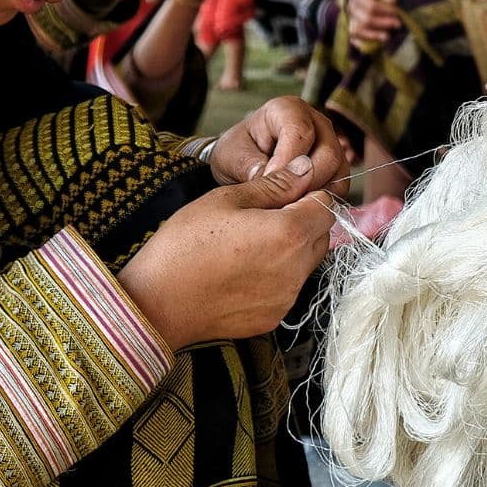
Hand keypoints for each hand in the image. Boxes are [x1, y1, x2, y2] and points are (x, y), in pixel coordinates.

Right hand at [117, 162, 336, 346]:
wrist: (158, 303)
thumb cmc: (186, 245)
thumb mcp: (226, 200)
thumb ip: (274, 185)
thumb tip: (305, 168)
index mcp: (290, 233)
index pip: (327, 205)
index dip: (308, 195)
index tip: (282, 195)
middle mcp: (297, 269)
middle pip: (321, 235)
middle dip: (301, 222)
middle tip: (260, 219)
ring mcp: (287, 297)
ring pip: (305, 264)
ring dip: (289, 251)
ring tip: (246, 246)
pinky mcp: (273, 318)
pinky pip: (287, 289)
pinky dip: (273, 278)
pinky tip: (240, 272)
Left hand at [211, 96, 349, 194]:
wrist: (242, 164)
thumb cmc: (237, 154)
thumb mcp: (233, 158)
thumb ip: (252, 167)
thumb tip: (272, 179)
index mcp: (288, 109)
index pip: (300, 133)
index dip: (286, 161)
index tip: (267, 181)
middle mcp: (317, 123)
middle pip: (328, 154)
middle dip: (304, 183)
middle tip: (279, 200)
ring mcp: (331, 145)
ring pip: (338, 173)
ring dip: (314, 194)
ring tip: (286, 205)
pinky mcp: (336, 169)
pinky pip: (339, 188)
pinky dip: (321, 201)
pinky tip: (297, 208)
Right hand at [344, 0, 402, 48]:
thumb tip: (393, 0)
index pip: (371, 6)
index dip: (386, 11)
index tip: (398, 13)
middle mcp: (351, 7)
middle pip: (366, 19)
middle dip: (384, 23)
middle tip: (398, 24)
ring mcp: (349, 18)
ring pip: (358, 30)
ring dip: (374, 35)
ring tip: (388, 37)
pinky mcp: (350, 25)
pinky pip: (353, 37)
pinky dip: (362, 42)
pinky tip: (375, 44)